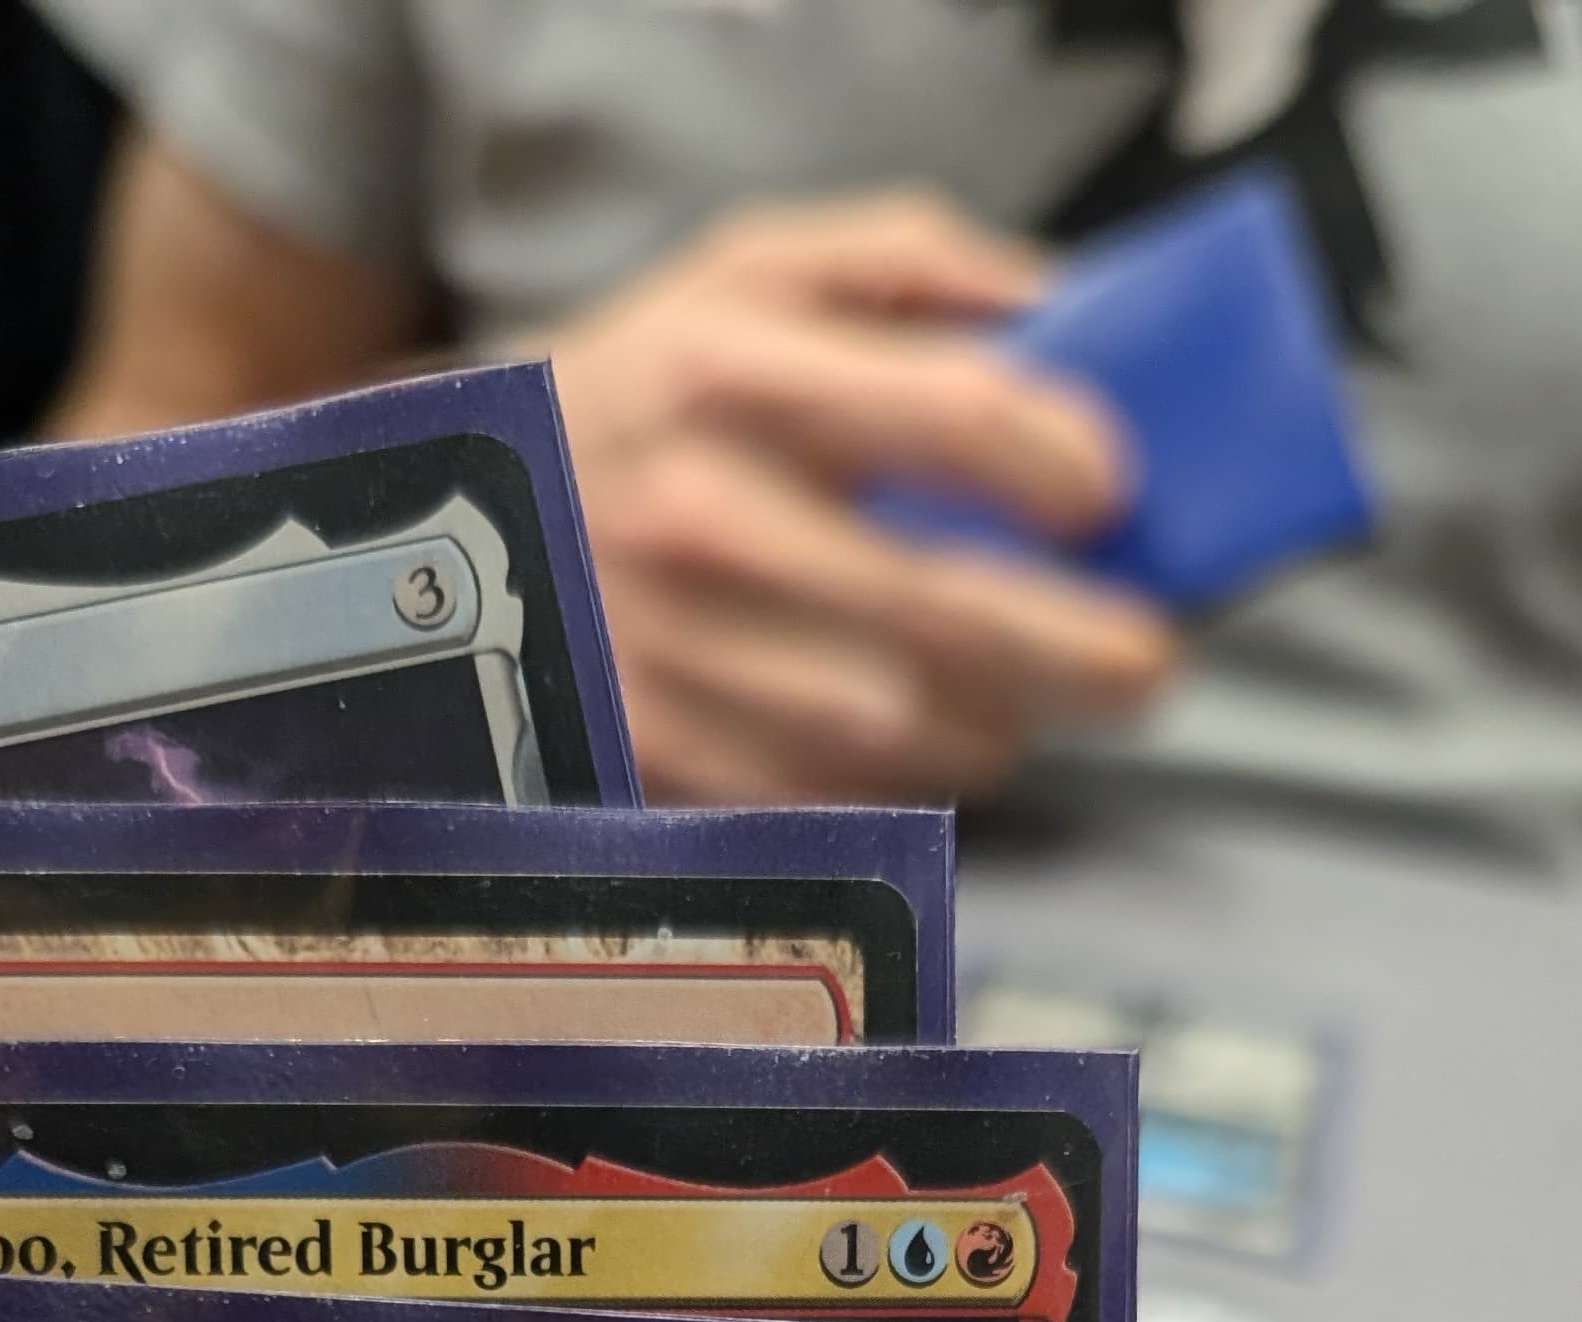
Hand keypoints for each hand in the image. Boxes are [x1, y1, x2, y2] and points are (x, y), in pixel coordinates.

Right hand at [546, 191, 1181, 801]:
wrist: (437, 525)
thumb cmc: (636, 392)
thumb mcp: (742, 272)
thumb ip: (906, 263)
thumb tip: (1059, 313)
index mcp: (731, 371)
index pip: (957, 417)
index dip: (1065, 464)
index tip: (1111, 497)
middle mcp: (701, 520)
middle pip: (948, 613)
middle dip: (1079, 651)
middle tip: (1144, 663)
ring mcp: (673, 658)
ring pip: (902, 732)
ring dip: (994, 725)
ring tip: (1017, 695)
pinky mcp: (656, 761)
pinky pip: (831, 797)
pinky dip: (901, 780)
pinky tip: (913, 734)